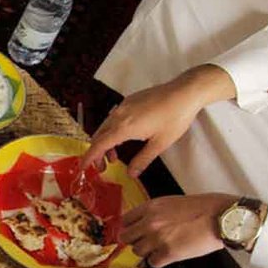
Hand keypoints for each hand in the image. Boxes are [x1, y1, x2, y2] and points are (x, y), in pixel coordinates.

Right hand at [82, 64, 236, 176]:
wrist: (184, 92)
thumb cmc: (174, 118)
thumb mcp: (159, 144)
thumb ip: (142, 160)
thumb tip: (130, 174)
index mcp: (123, 128)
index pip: (98, 145)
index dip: (89, 158)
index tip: (83, 168)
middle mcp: (118, 115)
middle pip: (98, 136)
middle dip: (97, 153)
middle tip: (104, 167)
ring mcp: (122, 106)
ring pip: (105, 126)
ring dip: (105, 142)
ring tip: (116, 155)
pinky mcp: (129, 100)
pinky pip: (113, 118)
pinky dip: (112, 130)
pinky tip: (125, 137)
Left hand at [120, 192, 235, 266]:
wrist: (222, 217)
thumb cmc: (204, 207)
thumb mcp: (173, 202)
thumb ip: (156, 212)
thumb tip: (144, 222)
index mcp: (151, 207)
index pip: (125, 220)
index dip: (130, 227)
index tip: (133, 231)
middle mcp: (150, 222)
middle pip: (125, 237)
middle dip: (134, 240)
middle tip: (145, 242)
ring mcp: (158, 239)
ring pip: (137, 251)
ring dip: (147, 251)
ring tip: (161, 247)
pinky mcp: (169, 253)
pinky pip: (153, 262)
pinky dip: (159, 261)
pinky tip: (169, 254)